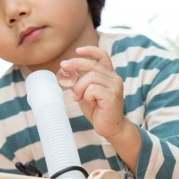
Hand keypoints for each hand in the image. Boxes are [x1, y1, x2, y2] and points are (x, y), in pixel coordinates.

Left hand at [60, 45, 140, 172]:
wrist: (111, 128)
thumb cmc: (99, 111)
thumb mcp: (87, 93)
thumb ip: (82, 82)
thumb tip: (68, 71)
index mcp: (109, 75)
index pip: (102, 56)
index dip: (90, 50)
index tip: (77, 51)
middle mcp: (114, 78)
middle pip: (92, 65)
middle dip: (75, 64)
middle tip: (63, 67)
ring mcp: (115, 86)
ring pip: (90, 77)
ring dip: (80, 87)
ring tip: (79, 97)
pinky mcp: (112, 96)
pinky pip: (92, 89)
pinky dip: (87, 96)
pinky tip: (90, 103)